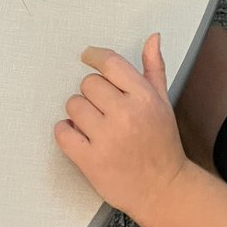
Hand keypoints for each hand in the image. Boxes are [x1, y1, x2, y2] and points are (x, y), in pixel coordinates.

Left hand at [54, 33, 187, 219]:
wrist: (162, 188)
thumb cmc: (162, 143)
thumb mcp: (163, 101)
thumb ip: (154, 68)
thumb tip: (152, 38)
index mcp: (144, 97)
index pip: (111, 64)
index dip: (95, 56)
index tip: (87, 55)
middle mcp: (125, 114)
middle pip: (88, 83)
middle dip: (92, 92)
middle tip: (101, 105)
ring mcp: (106, 138)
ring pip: (73, 106)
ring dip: (78, 112)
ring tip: (92, 123)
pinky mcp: (90, 161)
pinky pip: (63, 133)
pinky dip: (65, 131)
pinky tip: (76, 134)